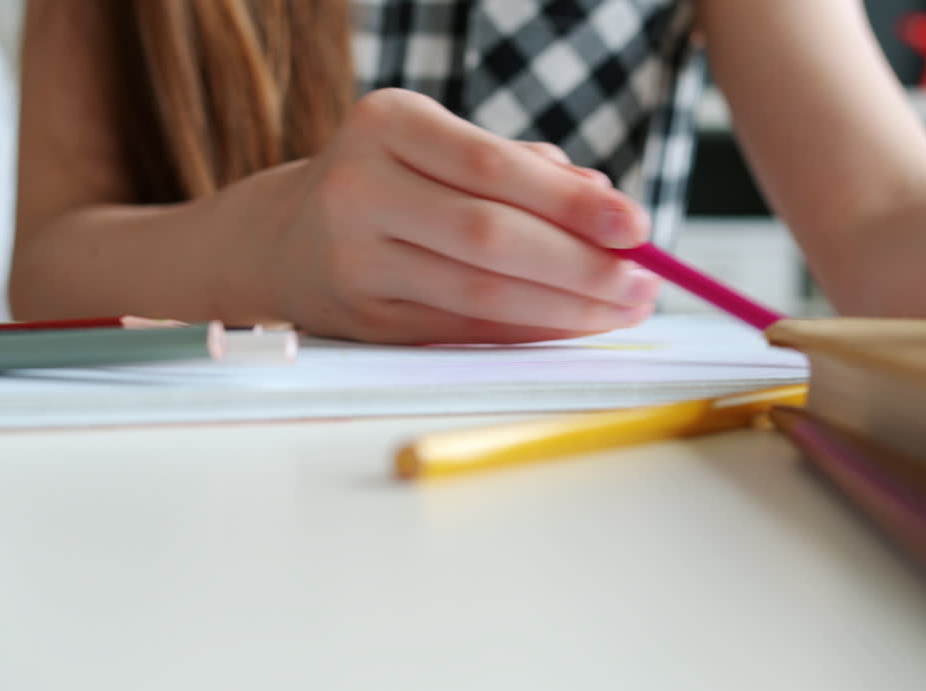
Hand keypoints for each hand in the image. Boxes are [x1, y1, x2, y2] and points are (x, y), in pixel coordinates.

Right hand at [249, 88, 661, 343]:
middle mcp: (358, 188)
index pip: (493, 167)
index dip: (571, 204)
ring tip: (624, 308)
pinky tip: (573, 327)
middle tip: (644, 282)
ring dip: (566, 307)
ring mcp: (354, 260)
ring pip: (480, 293)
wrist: (282, 240)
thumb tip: (606, 203)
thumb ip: (525, 168)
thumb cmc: (390, 182)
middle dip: (581, 265)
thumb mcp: (443, 148)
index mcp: (386, 123)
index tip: (638, 227)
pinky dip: (527, 331)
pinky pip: (463, 331)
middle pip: (490, 235)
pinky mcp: (364, 320)